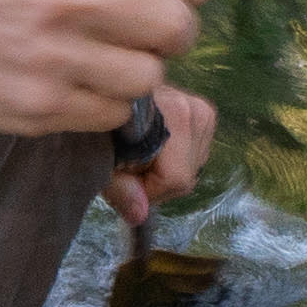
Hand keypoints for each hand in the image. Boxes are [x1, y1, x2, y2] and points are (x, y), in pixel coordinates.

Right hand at [0, 0, 211, 138]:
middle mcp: (67, 2)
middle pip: (176, 28)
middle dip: (172, 34)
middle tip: (149, 35)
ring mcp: (53, 60)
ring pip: (148, 78)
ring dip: (138, 72)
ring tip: (109, 62)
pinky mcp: (40, 107)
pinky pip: (112, 113)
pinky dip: (107, 103)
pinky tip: (81, 85)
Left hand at [108, 87, 217, 231]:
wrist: (108, 92)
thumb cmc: (102, 125)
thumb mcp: (102, 160)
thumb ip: (121, 189)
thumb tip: (139, 215)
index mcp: (169, 117)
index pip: (175, 178)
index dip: (149, 190)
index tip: (127, 180)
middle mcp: (193, 111)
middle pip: (186, 176)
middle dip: (158, 182)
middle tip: (131, 167)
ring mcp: (202, 111)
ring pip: (194, 167)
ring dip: (169, 170)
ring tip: (142, 153)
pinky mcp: (205, 113)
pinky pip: (198, 154)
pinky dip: (178, 158)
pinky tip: (158, 146)